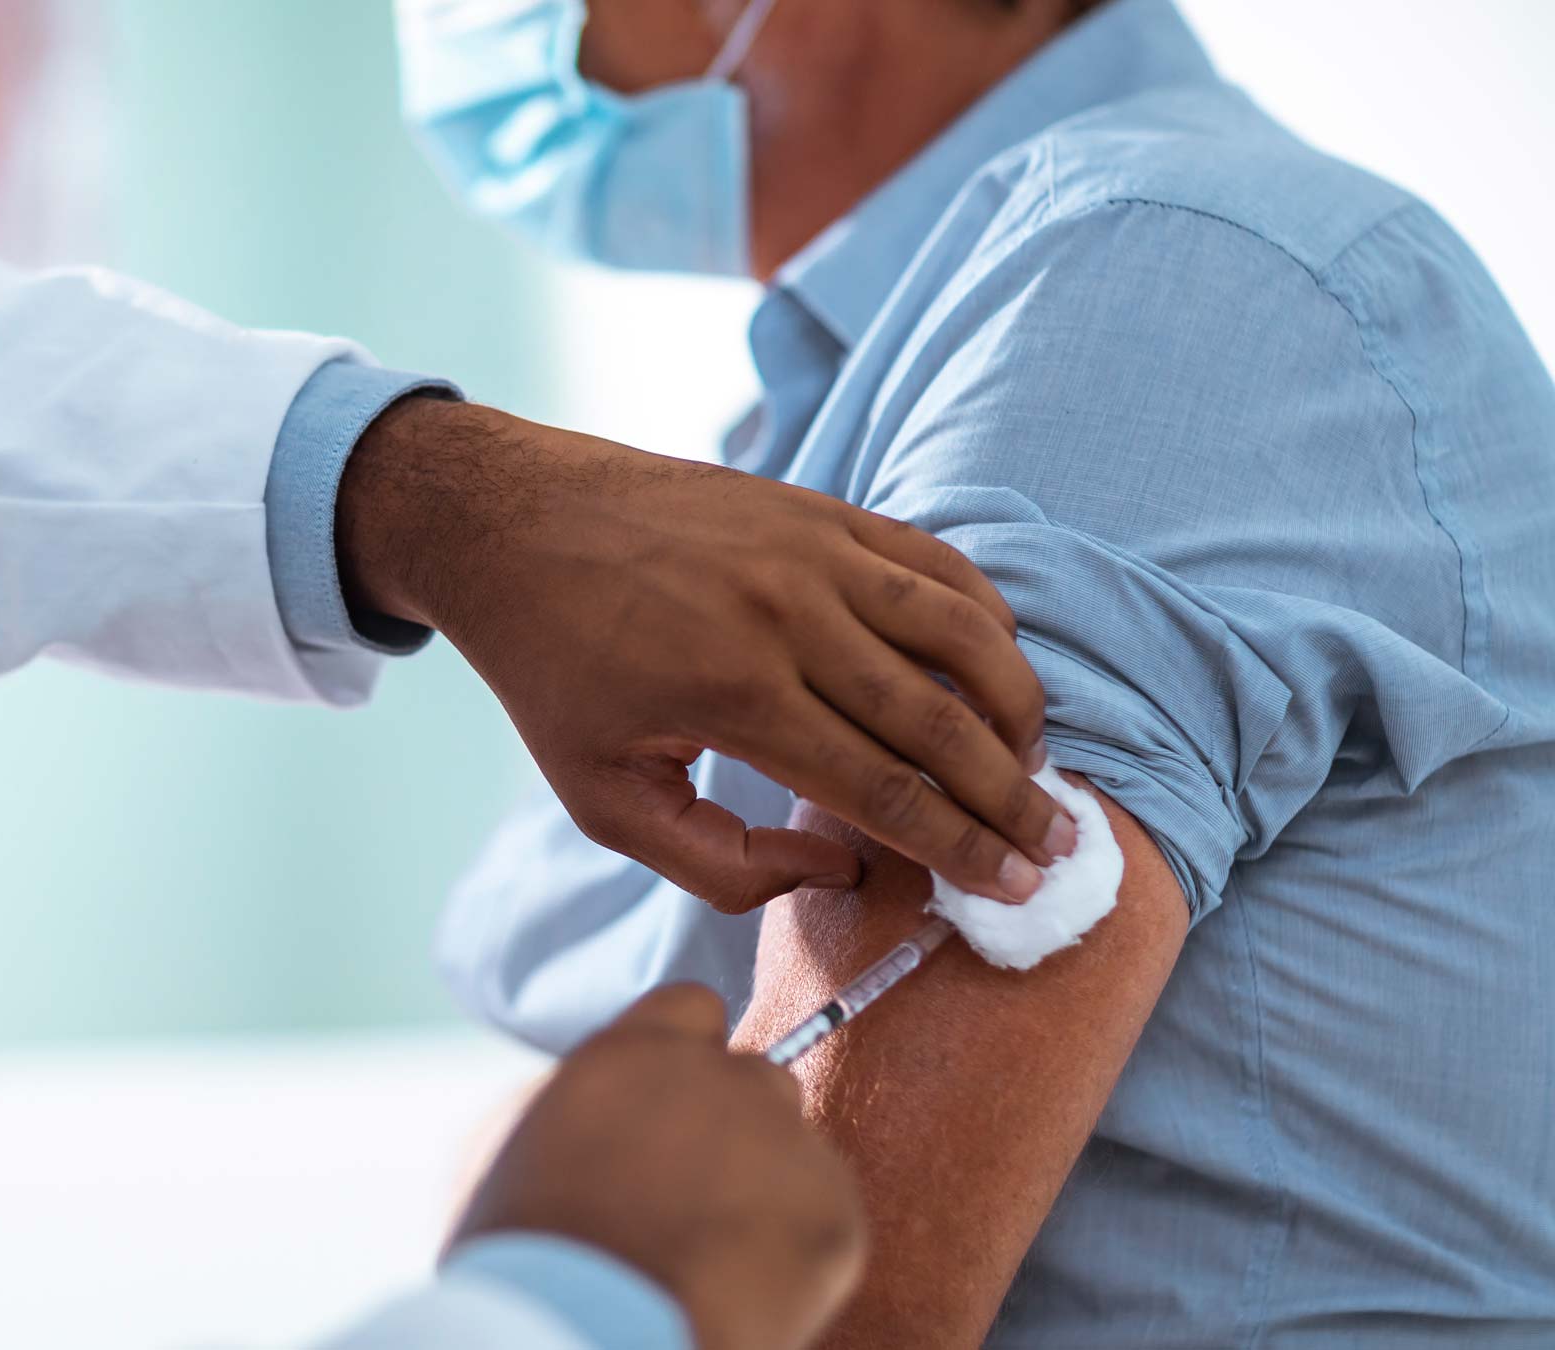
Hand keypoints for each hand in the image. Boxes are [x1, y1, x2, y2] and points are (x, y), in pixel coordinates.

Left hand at [338, 397, 1071, 909]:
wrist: (513, 524)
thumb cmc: (555, 672)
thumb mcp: (603, 798)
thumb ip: (717, 862)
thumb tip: (840, 872)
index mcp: (734, 695)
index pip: (882, 790)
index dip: (959, 847)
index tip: (1015, 887)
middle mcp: (787, 616)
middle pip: (939, 720)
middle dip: (1010, 795)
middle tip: (1058, 846)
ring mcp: (812, 551)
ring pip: (961, 630)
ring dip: (1016, 702)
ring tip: (1035, 763)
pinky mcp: (819, 509)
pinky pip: (934, 561)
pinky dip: (984, 615)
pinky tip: (999, 666)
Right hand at [449, 985, 865, 1349]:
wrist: (585, 1332)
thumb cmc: (524, 1255)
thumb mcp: (507, 1147)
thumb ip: (569, 1100)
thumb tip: (594, 1101)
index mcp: (634, 1052)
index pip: (693, 1008)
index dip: (687, 1057)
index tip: (673, 1110)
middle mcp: (719, 1077)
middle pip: (757, 1077)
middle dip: (737, 1127)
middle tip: (698, 1196)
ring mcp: (785, 1140)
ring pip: (797, 1151)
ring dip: (769, 1189)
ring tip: (717, 1255)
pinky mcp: (834, 1211)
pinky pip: (829, 1217)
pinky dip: (799, 1254)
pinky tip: (745, 1288)